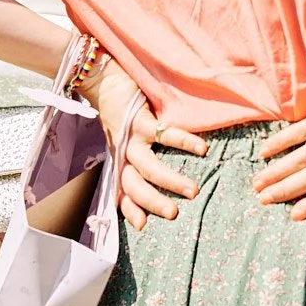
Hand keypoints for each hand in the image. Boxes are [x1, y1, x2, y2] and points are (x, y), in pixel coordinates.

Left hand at [79, 57, 206, 230]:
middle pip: (134, 185)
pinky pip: (163, 133)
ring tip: (193, 191)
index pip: (122, 190)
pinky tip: (202, 149)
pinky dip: (184, 141)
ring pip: (147, 166)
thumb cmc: (122, 110)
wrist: (104, 79)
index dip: (130, 209)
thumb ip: (138, 155)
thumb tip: (164, 174)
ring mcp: (131, 136)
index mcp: (121, 159)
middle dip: (154, 202)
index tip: (143, 226)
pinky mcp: (140, 118)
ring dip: (169, 181)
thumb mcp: (125, 137)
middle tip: (175, 214)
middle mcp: (124, 152)